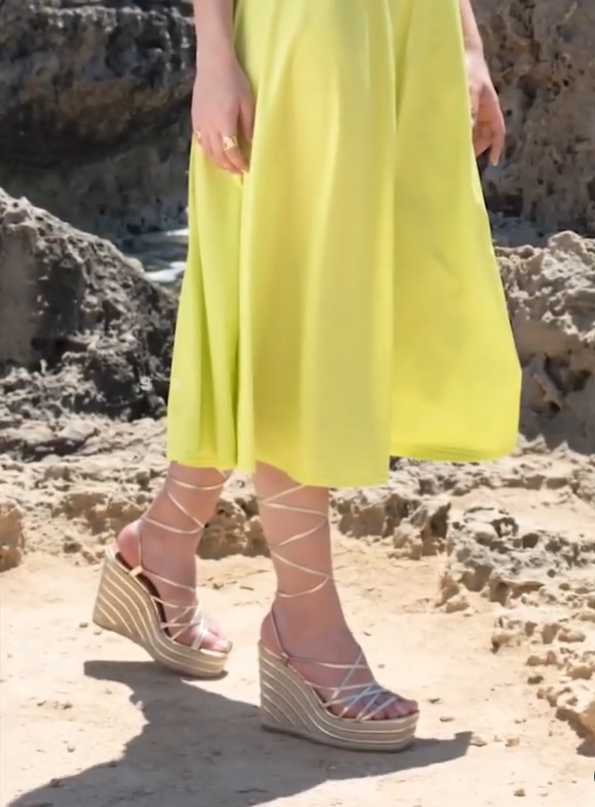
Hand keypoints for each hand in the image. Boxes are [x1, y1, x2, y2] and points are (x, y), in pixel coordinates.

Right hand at [192, 54, 254, 173]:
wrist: (213, 63)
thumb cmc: (234, 80)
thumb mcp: (247, 102)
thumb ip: (248, 125)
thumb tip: (250, 144)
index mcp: (224, 124)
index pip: (231, 152)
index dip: (238, 163)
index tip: (246, 169)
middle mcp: (210, 127)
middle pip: (218, 155)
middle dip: (228, 167)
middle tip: (237, 172)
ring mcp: (200, 123)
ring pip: (207, 151)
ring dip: (217, 162)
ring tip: (227, 166)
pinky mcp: (194, 118)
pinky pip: (200, 142)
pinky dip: (207, 152)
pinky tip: (215, 152)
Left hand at [465, 49, 504, 165]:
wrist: (458, 48)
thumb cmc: (466, 67)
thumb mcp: (469, 90)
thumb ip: (469, 112)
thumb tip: (467, 135)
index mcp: (490, 106)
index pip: (498, 130)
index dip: (497, 147)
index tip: (493, 162)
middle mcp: (482, 108)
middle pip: (484, 135)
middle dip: (477, 148)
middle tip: (464, 163)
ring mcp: (471, 106)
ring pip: (472, 130)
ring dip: (466, 141)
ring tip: (454, 153)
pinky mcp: (459, 103)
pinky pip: (461, 122)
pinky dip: (456, 132)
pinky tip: (446, 139)